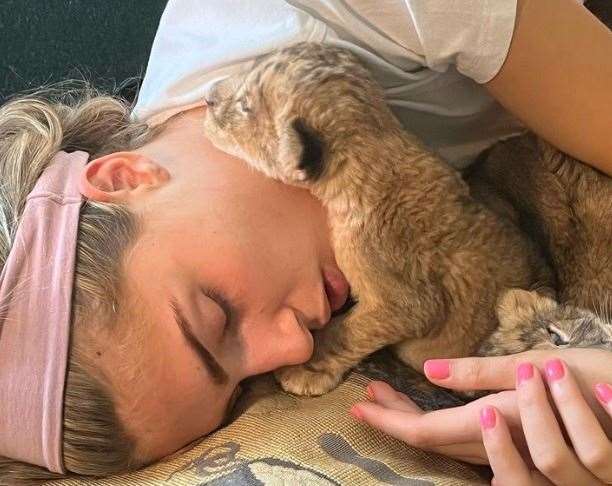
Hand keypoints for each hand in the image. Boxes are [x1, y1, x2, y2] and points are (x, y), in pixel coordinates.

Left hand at [350, 349, 611, 483]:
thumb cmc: (590, 380)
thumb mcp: (534, 366)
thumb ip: (480, 372)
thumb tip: (428, 370)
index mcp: (495, 423)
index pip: (426, 432)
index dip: (390, 421)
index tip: (360, 405)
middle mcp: (498, 445)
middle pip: (432, 439)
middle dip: (397, 416)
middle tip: (372, 391)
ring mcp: (509, 451)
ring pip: (448, 441)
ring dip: (415, 417)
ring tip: (391, 392)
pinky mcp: (518, 445)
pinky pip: (468, 443)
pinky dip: (441, 423)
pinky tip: (434, 409)